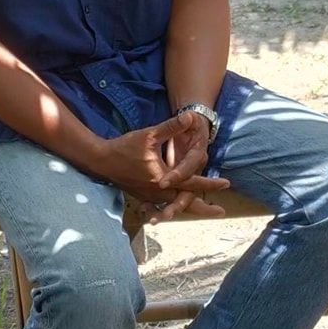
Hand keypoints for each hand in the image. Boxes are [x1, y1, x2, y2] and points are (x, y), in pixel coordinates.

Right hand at [93, 111, 228, 216]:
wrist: (101, 161)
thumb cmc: (125, 147)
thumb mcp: (149, 135)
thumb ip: (171, 127)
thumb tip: (190, 116)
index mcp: (163, 178)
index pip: (192, 182)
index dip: (210, 183)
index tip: (226, 183)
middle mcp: (159, 191)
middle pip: (186, 203)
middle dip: (204, 208)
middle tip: (221, 211)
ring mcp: (150, 196)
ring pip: (174, 205)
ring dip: (189, 207)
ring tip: (204, 209)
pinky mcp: (143, 196)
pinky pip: (162, 205)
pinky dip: (172, 207)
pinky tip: (175, 209)